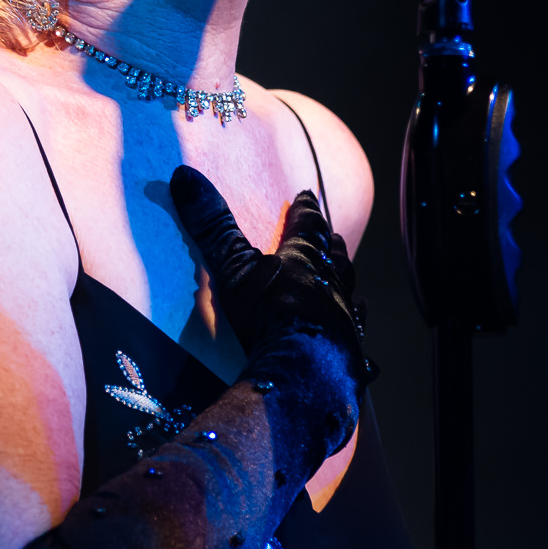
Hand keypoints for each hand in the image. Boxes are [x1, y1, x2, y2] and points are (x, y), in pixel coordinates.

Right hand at [168, 166, 372, 387]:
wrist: (303, 372)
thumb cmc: (268, 315)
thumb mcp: (232, 266)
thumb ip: (212, 225)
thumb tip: (184, 176)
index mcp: (307, 260)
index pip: (309, 226)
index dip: (306, 211)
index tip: (307, 197)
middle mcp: (333, 286)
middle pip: (336, 259)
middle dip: (332, 247)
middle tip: (335, 237)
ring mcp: (346, 324)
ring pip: (352, 299)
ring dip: (348, 290)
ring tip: (354, 290)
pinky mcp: (352, 359)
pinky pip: (359, 347)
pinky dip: (356, 342)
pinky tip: (363, 354)